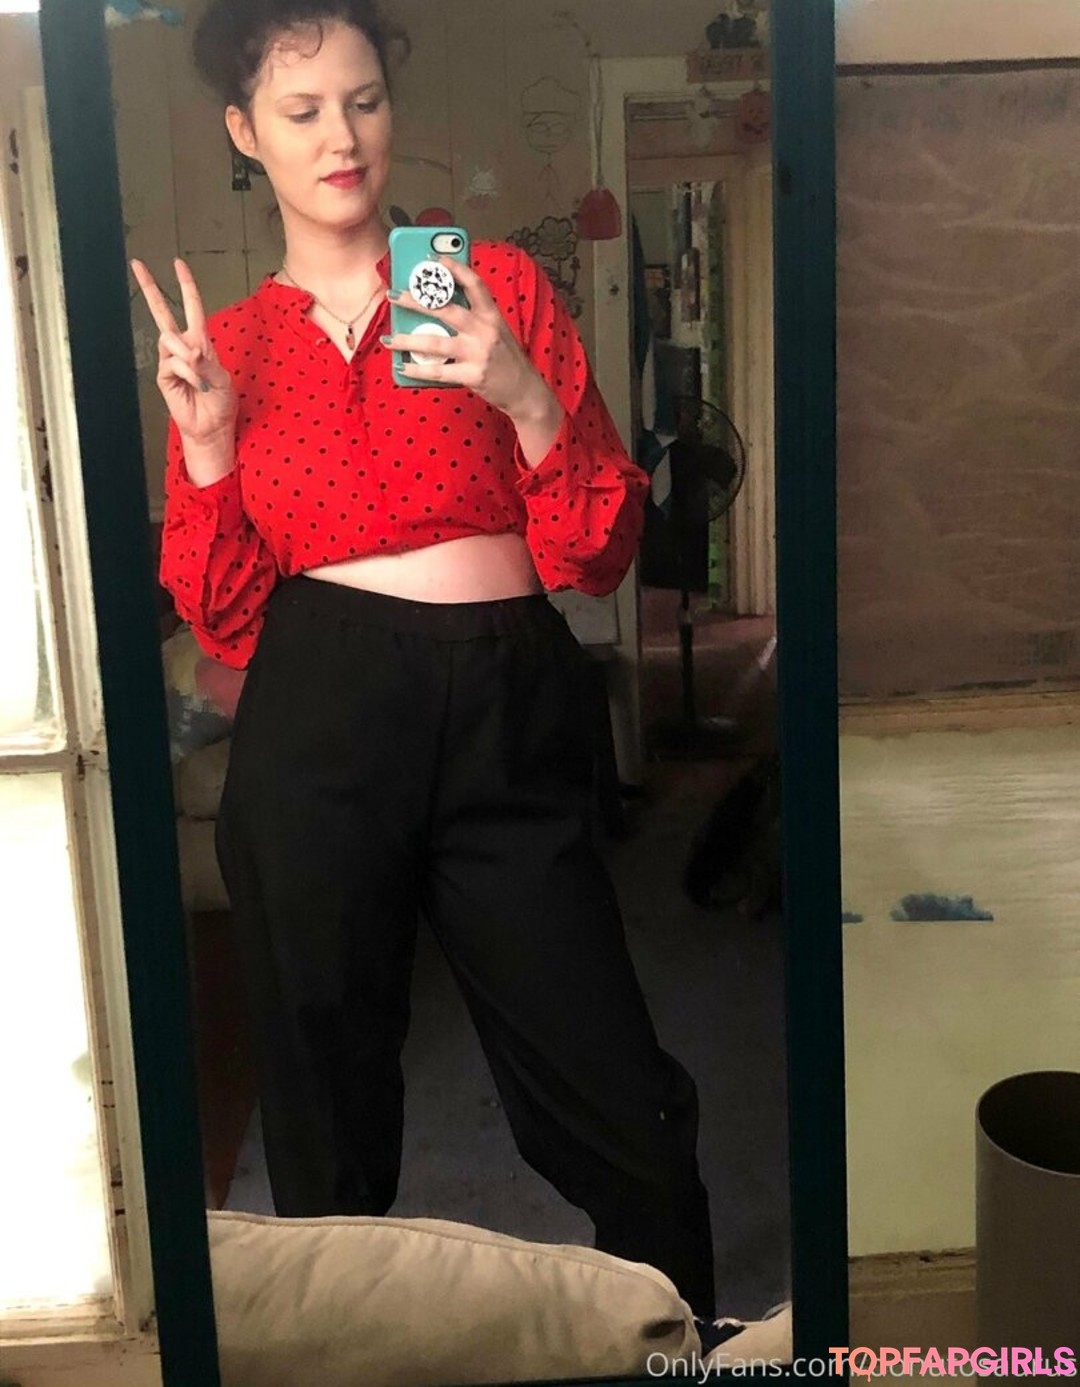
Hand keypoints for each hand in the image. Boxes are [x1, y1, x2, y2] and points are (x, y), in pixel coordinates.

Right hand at [130, 257, 237, 446]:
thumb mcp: (223, 379)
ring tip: (200, 378)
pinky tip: (194, 385)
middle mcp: (183, 347)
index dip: (186, 285)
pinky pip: (171, 363)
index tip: (178, 264)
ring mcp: (170, 359)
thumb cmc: (220, 402)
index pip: (191, 307)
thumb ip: (207, 363)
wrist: (211, 426)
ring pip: (170, 340)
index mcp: (200, 341)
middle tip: (138, 265)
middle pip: (162, 312)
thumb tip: (190, 351)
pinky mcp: (163, 375)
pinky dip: (187, 373)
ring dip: (188, 358)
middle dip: (150, 287)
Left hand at [382, 257, 559, 425]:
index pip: (474, 284)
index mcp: (492, 315)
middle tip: (394, 294)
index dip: (454, 268)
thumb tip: (438, 306)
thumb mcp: (496, 331)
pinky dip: (417, 370)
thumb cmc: (506, 359)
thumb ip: (474, 317)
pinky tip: (402, 367)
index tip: (434, 259)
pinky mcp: (472, 376)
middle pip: (445, 309)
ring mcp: (478, 353)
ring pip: (435, 342)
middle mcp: (485, 331)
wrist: (525, 391)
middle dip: (416, 301)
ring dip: (407, 340)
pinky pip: (438, 371)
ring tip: (388, 339)